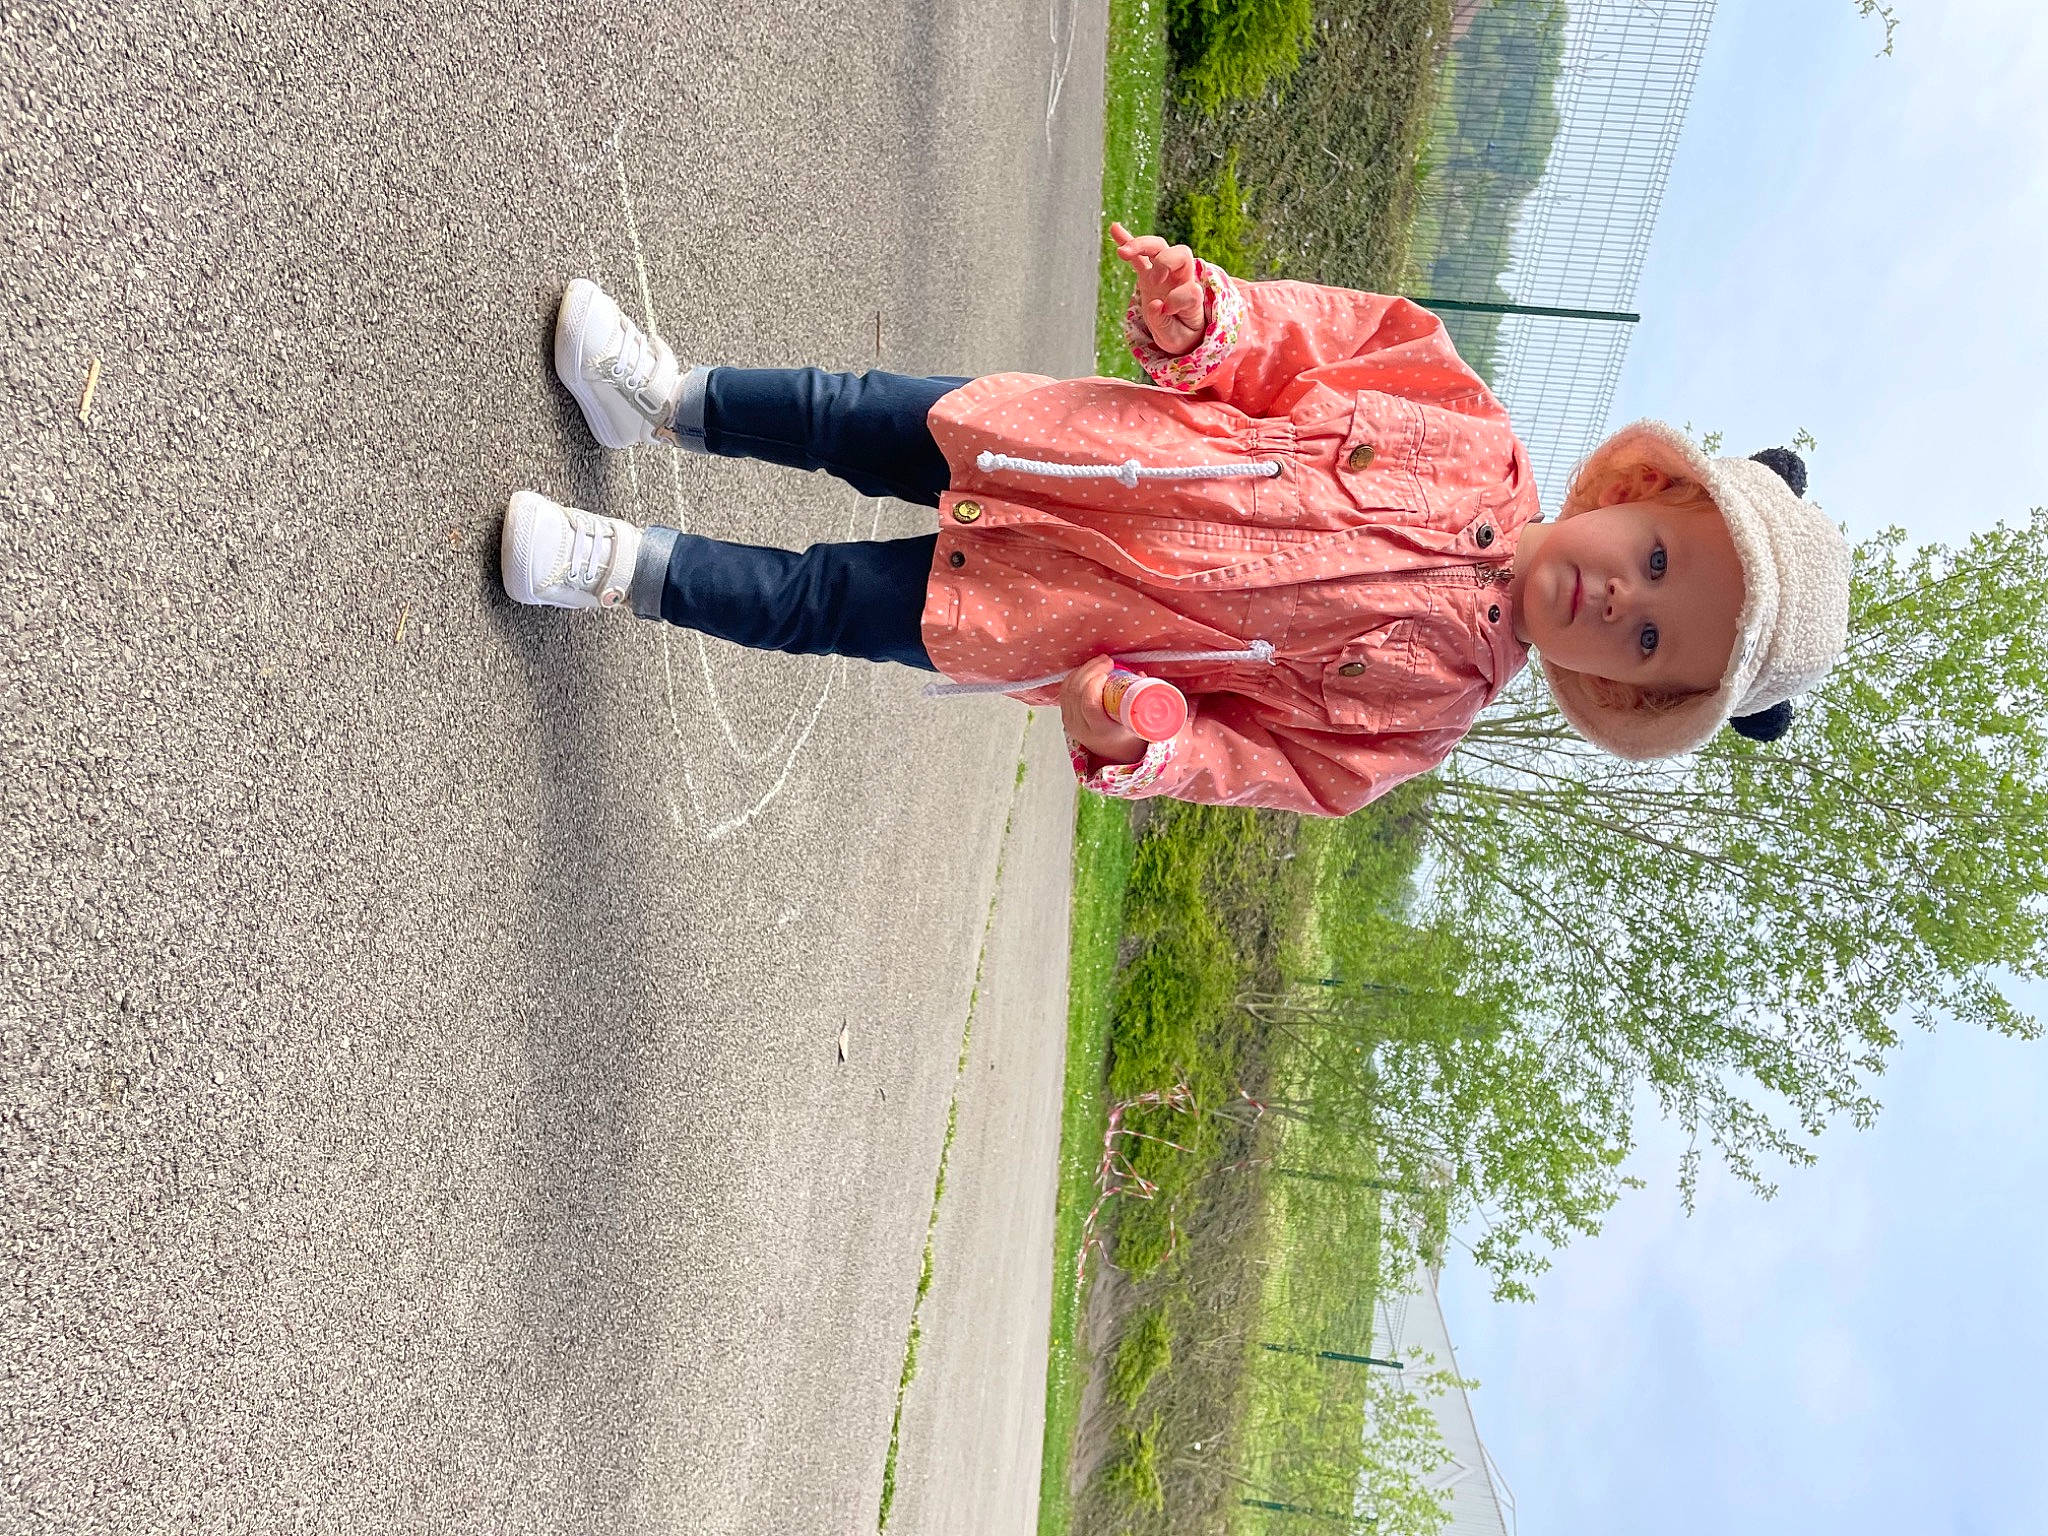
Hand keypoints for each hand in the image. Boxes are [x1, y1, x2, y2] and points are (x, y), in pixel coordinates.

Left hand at [1059, 655, 1147, 765]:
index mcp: (1100, 731)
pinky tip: (1088, 668)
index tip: (1108, 673)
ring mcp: (1070, 721)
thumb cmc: (1128, 736)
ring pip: (1069, 689)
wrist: (1113, 751)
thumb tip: (1140, 675)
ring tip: (1101, 662)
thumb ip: (1142, 699)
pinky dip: (1076, 675)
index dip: (1094, 685)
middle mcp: (1081, 728)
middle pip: (1077, 693)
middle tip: (1107, 662)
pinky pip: (1065, 690)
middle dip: (1091, 671)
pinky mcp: (1066, 715)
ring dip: (1084, 670)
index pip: (1090, 706)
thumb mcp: (1139, 722)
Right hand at [1109, 221, 1206, 356]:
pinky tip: (1114, 227)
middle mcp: (1181, 279)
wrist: (1180, 332)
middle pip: (1180, 253)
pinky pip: (1138, 254)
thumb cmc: (1180, 335)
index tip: (1168, 311)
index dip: (1178, 298)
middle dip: (1166, 262)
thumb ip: (1165, 323)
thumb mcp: (1175, 338)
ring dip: (1141, 245)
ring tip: (1122, 253)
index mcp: (1193, 297)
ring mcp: (1164, 273)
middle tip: (1154, 280)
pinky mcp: (1147, 274)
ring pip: (1158, 247)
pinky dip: (1127, 240)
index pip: (1190, 289)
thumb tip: (1154, 304)